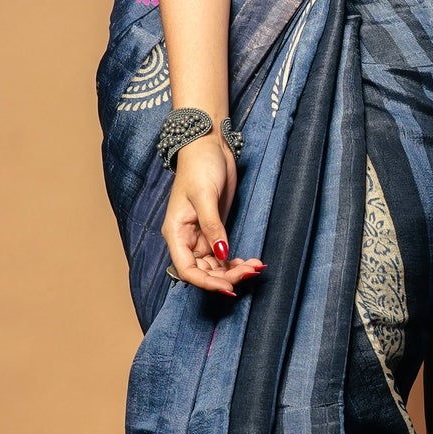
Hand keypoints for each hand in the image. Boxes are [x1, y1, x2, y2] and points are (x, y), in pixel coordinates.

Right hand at [162, 132, 264, 296]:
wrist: (209, 146)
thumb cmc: (200, 166)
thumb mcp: (205, 195)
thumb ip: (213, 227)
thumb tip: (222, 255)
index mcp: (176, 233)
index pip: (188, 269)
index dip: (207, 282)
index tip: (229, 287)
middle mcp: (187, 239)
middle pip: (204, 271)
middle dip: (226, 276)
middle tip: (250, 271)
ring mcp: (202, 236)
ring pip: (216, 265)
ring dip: (234, 270)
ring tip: (255, 267)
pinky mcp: (216, 229)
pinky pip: (224, 255)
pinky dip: (236, 261)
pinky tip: (251, 262)